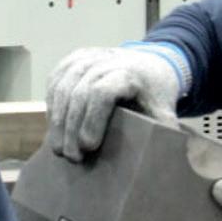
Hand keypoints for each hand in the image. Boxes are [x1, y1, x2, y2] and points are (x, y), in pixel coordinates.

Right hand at [45, 43, 189, 161]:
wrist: (151, 65)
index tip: (89, 147)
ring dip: (57, 120)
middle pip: (78, 93)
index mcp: (130, 73)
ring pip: (62, 87)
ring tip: (59, 148)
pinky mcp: (75, 58)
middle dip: (70, 128)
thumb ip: (164, 134)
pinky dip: (52, 105)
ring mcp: (87, 56)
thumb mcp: (166, 113)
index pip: (101, 93)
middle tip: (71, 157)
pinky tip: (55, 125)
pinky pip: (55, 80)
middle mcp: (106, 59)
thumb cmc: (156, 95)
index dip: (92, 120)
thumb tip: (169, 164)